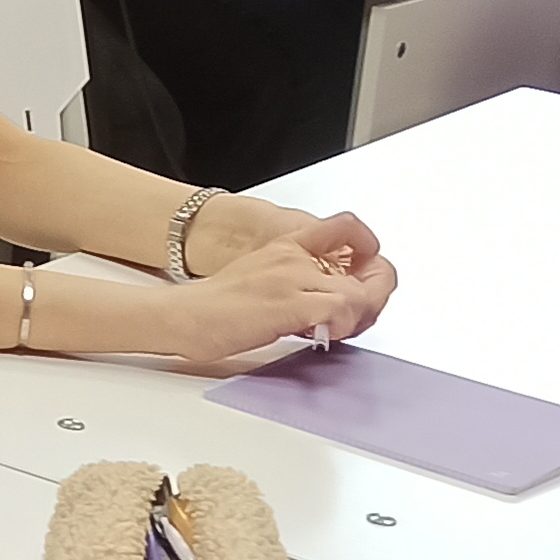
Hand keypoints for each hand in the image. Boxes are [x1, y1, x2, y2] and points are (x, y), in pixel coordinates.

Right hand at [161, 213, 396, 362]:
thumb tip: (328, 305)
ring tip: (345, 328)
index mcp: (287, 246)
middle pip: (368, 266)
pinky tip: (328, 334)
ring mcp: (292, 279)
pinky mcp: (288, 304)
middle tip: (366, 313)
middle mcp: (295, 257)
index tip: (369, 270)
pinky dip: (345, 325)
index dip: (369, 246)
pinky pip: (340, 309)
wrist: (183, 315)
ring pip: (360, 292)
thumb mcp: (260, 278)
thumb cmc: (215, 306)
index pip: (344, 226)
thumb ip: (296, 282)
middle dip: (377, 295)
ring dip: (365, 316)